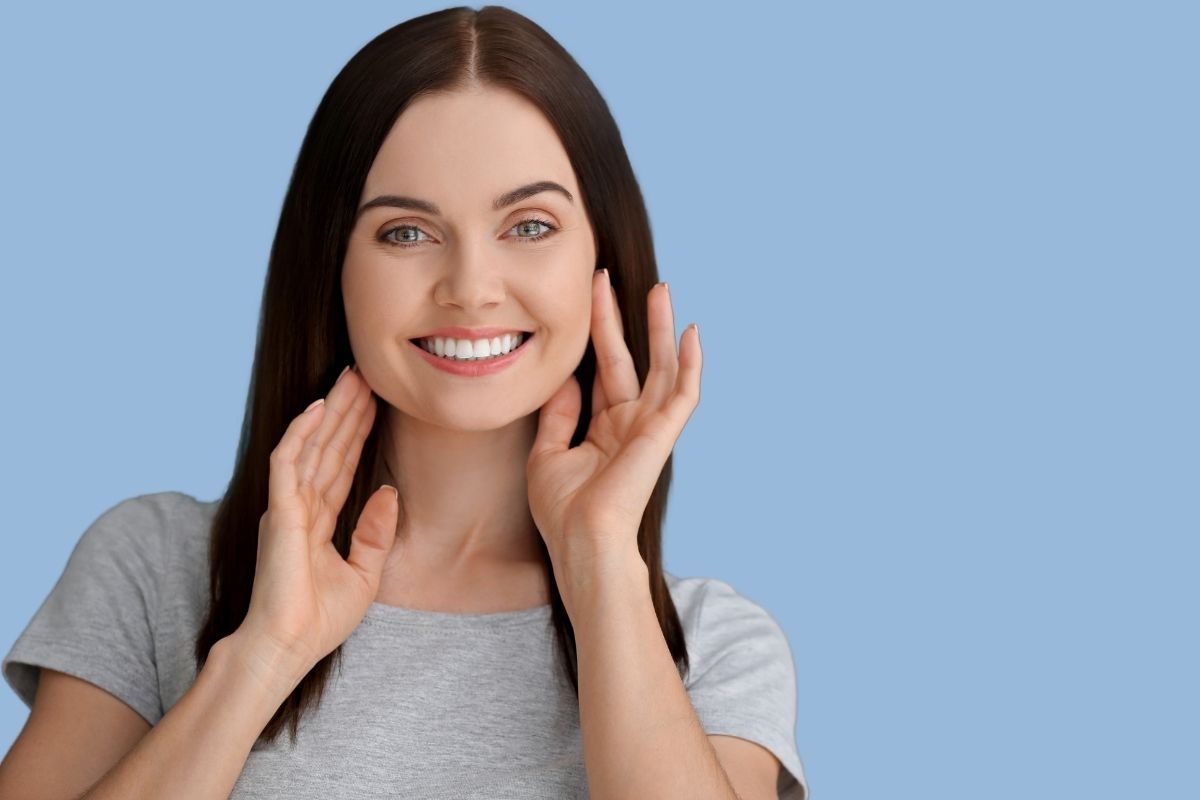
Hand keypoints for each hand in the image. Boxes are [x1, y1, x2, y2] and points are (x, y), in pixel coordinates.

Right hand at [234, 365, 398, 679]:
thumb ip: (375, 534)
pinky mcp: (278, 512)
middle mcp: (300, 508)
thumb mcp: (364, 575)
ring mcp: (287, 507)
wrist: (287, 649)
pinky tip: (319, 406)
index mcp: (318, 522)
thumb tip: (390, 494)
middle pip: (328, 447)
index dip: (358, 433)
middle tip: (366, 374)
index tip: (377, 403)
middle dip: (347, 410)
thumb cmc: (317, 622)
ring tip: (351, 377)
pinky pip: (288, 461)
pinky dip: (302, 432)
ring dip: (331, 410)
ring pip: (312, 445)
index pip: (342, 466)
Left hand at [527, 269, 701, 574]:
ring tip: (660, 289)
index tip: (587, 296)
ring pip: (661, 367)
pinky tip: (692, 334)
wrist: (581, 544)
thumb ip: (560, 415)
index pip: (604, 371)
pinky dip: (691, 365)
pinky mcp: (661, 435)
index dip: (596, 334)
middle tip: (609, 277)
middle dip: (622, 318)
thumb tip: (563, 378)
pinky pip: (683, 394)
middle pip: (630, 359)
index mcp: (606, 428)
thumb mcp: (549, 454)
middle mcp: (631, 424)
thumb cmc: (563, 511)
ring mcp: (649, 429)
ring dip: (660, 328)